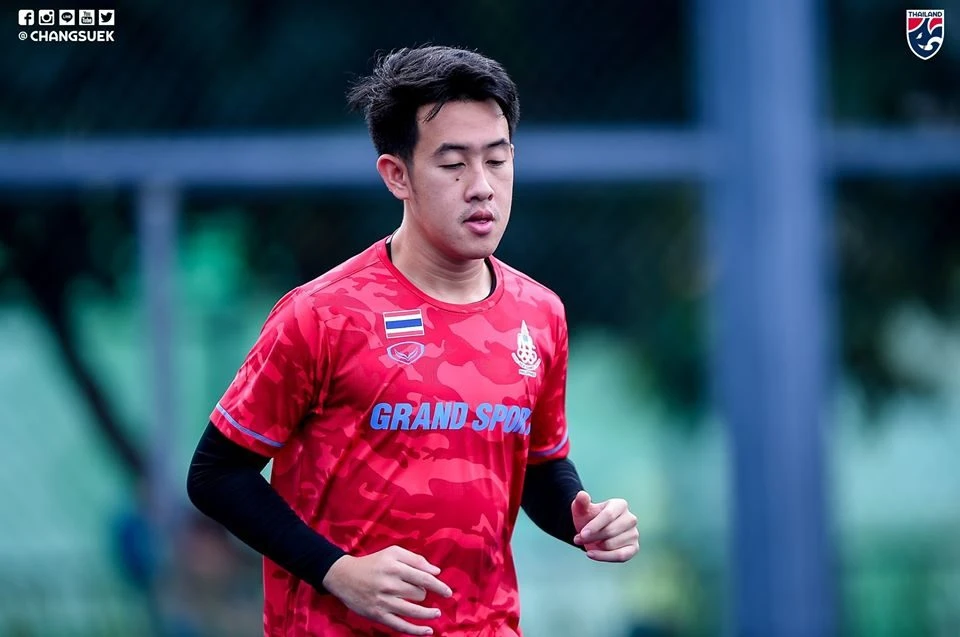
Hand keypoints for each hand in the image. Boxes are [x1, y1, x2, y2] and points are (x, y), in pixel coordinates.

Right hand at [322, 545, 452, 635]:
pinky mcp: (378, 615)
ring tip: (436, 614)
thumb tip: (436, 571)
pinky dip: (416, 630)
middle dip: (424, 594)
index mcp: (395, 567)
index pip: (423, 578)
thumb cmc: (373, 563)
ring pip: (414, 611)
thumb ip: (415, 560)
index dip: (439, 586)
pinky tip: (428, 631)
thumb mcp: (393, 553)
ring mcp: (383, 602)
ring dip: (429, 614)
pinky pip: (401, 626)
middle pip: (419, 594)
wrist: (344, 577)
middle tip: (420, 592)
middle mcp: (389, 585)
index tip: (448, 592)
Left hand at [571, 490, 639, 561]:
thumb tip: (581, 495)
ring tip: (589, 542)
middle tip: (578, 539)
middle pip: (610, 531)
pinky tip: (591, 554)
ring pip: (611, 544)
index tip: (581, 534)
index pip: (608, 515)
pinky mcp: (634, 548)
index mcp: (620, 505)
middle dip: (592, 537)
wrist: (592, 532)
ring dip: (596, 546)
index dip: (594, 526)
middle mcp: (630, 518)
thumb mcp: (582, 510)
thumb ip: (581, 502)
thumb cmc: (588, 518)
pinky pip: (620, 556)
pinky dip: (604, 557)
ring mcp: (634, 533)